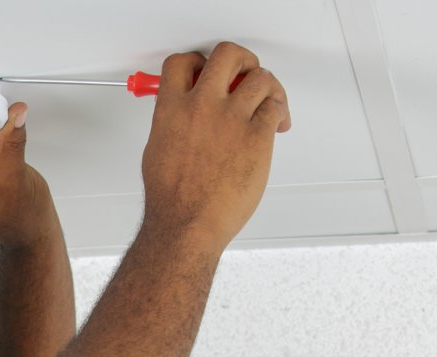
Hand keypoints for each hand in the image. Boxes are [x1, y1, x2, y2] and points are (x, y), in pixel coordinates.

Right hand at [139, 41, 291, 250]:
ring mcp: (231, 119)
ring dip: (266, 87)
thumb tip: (181, 115)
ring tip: (267, 102)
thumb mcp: (157, 149)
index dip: (198, 61)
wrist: (187, 222)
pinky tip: (276, 123)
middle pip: (228, 55)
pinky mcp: (257, 136)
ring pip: (261, 77)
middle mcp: (202, 106)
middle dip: (241, 60)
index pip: (182, 62)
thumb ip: (171, 123)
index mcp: (172, 108)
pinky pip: (276, 107)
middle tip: (245, 73)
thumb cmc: (172, 197)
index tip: (206, 70)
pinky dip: (279, 111)